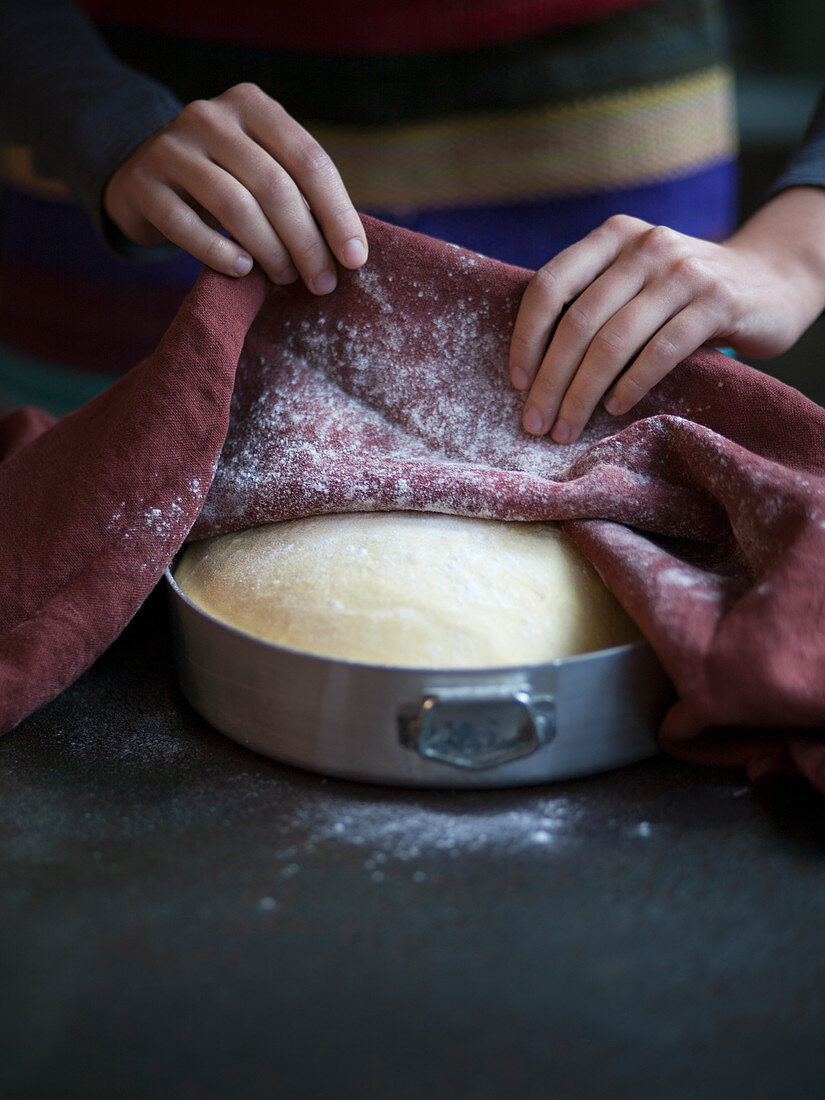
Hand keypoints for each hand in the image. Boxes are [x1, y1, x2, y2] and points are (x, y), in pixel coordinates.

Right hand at [103, 83, 367, 292]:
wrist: (142, 174)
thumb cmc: (223, 179)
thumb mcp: (261, 167)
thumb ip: (299, 191)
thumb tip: (350, 250)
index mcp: (252, 105)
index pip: (309, 159)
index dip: (338, 213)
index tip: (356, 259)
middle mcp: (209, 116)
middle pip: (274, 185)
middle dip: (307, 242)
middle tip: (322, 282)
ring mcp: (170, 147)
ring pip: (235, 206)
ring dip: (270, 251)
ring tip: (286, 278)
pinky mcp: (142, 184)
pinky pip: (187, 226)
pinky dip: (220, 254)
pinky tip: (243, 271)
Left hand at [510, 189, 824, 441]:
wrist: (769, 280)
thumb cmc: (681, 293)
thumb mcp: (634, 278)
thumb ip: (591, 299)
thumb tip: (531, 364)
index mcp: (612, 238)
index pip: (549, 286)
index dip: (526, 338)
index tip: (517, 383)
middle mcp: (644, 246)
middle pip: (578, 322)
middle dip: (550, 380)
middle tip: (536, 423)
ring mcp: (682, 271)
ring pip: (614, 341)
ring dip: (583, 393)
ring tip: (567, 427)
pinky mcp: (716, 302)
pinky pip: (659, 350)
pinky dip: (630, 384)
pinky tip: (614, 408)